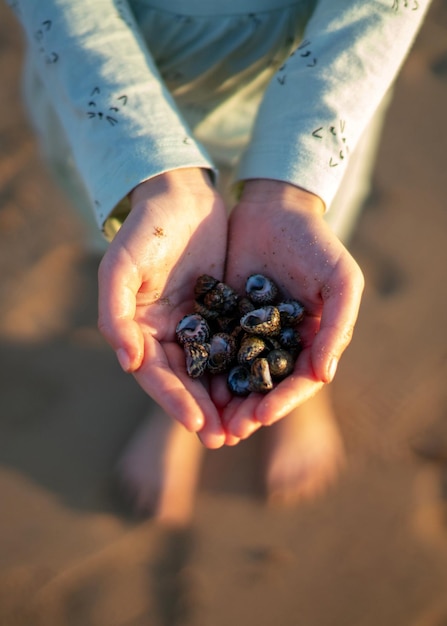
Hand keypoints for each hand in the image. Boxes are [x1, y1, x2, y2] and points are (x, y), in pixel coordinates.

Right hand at [97, 168, 227, 447]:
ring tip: (248, 425)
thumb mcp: (122, 266)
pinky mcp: (224, 313)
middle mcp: (169, 335)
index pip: (157, 375)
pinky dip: (248, 367)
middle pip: (186, 382)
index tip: (198, 424)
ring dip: (228, 400)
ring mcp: (198, 326)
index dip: (174, 401)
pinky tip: (265, 386)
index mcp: (141, 330)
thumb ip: (115, 313)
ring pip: (213, 371)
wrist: (182, 196)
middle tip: (226, 439)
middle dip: (205, 411)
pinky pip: (237, 346)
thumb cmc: (147, 229)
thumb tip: (127, 363)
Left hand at [218, 179, 363, 441]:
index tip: (261, 417)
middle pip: (262, 386)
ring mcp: (246, 332)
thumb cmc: (316, 244)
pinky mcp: (220, 317)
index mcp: (309, 342)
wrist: (275, 208)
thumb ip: (336, 328)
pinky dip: (201, 366)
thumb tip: (323, 377)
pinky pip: (210, 347)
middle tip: (227, 432)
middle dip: (246, 410)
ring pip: (234, 374)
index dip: (281, 401)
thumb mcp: (340, 281)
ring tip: (205, 420)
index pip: (297, 381)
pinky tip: (187, 382)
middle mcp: (277, 343)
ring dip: (221, 399)